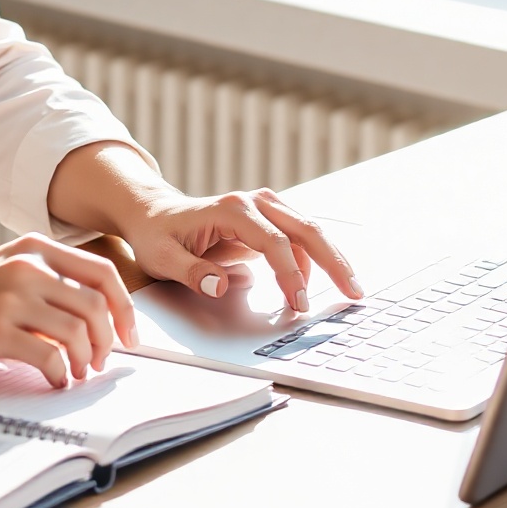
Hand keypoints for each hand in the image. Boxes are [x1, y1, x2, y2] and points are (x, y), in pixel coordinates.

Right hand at [0, 234, 136, 388]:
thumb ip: (34, 282)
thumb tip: (83, 316)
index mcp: (29, 248)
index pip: (100, 271)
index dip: (124, 306)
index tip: (129, 335)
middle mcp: (25, 267)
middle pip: (97, 304)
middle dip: (110, 341)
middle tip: (102, 365)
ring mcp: (9, 298)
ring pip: (80, 331)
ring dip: (87, 361)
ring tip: (75, 375)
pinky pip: (51, 356)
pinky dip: (62, 374)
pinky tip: (54, 381)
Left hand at [118, 187, 362, 313]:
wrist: (152, 213)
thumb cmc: (157, 236)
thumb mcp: (162, 257)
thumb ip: (191, 272)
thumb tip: (219, 285)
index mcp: (231, 209)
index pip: (274, 242)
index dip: (291, 275)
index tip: (300, 305)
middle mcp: (252, 202)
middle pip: (304, 229)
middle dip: (332, 261)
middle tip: (354, 293)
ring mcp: (262, 207)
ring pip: (308, 230)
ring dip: (331, 258)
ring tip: (349, 290)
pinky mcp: (266, 218)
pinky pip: (299, 237)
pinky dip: (315, 258)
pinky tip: (319, 284)